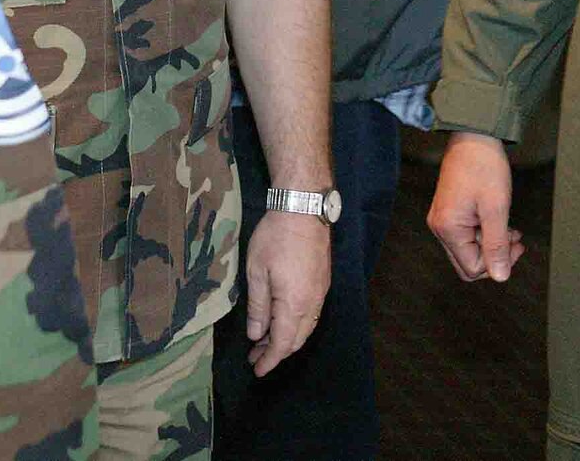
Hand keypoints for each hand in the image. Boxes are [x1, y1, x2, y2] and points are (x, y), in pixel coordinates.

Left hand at [242, 210, 330, 375]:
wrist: (303, 208)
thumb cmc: (275, 238)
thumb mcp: (257, 272)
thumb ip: (257, 307)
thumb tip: (256, 334)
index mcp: (294, 305)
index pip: (282, 343)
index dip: (269, 359)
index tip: (257, 370)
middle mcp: (312, 304)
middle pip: (296, 339)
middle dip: (276, 352)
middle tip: (256, 356)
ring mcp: (321, 293)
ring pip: (306, 327)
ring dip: (287, 338)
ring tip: (266, 341)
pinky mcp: (323, 282)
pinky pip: (312, 314)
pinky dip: (297, 324)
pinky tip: (284, 320)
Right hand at [426, 131, 524, 281]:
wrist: (473, 136)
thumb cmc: (483, 166)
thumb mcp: (496, 208)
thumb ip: (497, 245)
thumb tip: (500, 276)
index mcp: (448, 228)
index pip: (472, 268)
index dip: (497, 263)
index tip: (516, 245)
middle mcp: (440, 226)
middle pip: (467, 262)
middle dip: (494, 256)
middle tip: (514, 239)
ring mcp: (442, 219)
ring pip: (468, 250)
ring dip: (491, 244)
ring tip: (510, 228)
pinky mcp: (448, 211)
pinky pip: (466, 236)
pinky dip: (484, 233)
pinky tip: (499, 222)